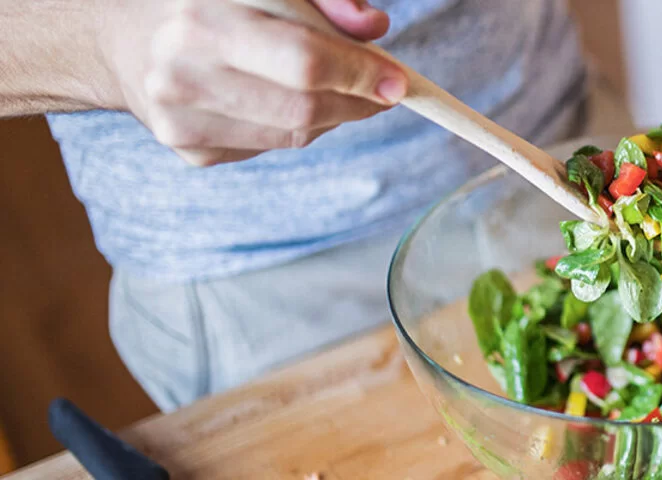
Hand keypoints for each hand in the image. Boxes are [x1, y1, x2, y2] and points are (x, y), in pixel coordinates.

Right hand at [97, 0, 407, 165]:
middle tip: (381, 92)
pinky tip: (278, 98)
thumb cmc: (209, 0)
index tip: (398, 81)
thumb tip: (374, 28)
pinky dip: (293, 126)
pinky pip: (269, 146)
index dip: (360, 73)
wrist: (125, 35)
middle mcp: (182, 71)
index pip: (305, 60)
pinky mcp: (187, 149)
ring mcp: (179, 118)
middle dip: (357, 102)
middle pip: (303, 106)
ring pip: (293, 133)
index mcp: (202, 16)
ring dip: (332, 115)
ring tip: (334, 89)